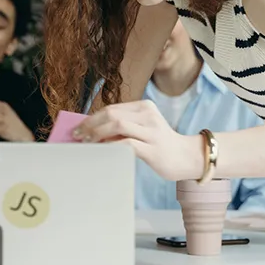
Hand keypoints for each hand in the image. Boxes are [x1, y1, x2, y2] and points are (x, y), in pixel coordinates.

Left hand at [73, 100, 202, 180]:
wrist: (187, 157)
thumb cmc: (159, 145)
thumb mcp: (142, 129)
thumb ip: (122, 128)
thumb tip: (90, 133)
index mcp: (144, 106)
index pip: (111, 109)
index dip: (91, 118)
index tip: (77, 128)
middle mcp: (148, 115)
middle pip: (112, 114)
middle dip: (90, 125)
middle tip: (77, 136)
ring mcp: (152, 131)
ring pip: (117, 125)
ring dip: (97, 134)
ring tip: (86, 144)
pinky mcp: (153, 148)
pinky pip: (126, 144)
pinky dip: (110, 146)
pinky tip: (101, 152)